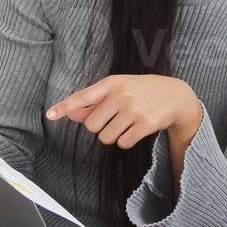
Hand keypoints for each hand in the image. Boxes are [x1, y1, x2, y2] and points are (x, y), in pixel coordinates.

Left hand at [45, 74, 201, 149]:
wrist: (176, 96)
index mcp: (112, 83)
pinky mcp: (145, 124)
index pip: (83, 96)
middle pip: (92, 125)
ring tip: (127, 124)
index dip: (65, 107)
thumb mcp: (119, 89)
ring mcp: (134, 109)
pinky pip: (123, 143)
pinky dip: (127, 141)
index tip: (50, 115)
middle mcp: (121, 94)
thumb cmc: (142, 92)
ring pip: (106, 137)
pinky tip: (136, 130)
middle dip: (100, 127)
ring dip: (114, 136)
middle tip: (115, 119)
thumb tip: (70, 114)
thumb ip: (95, 101)